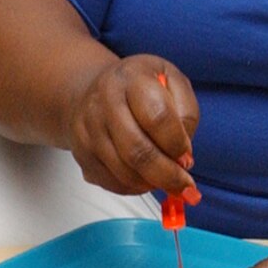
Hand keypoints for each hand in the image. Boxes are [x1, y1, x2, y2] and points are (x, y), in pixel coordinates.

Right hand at [64, 55, 197, 196]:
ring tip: (164, 178)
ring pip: (123, 172)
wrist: (93, 88)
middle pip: (137, 151)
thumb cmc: (139, 86)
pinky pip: (110, 182)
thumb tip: (183, 155)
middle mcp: (103, 103)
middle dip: (167, 175)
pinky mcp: (80, 153)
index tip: (187, 156)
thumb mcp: (172, 81)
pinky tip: (144, 177)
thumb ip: (186, 113)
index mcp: (132, 79)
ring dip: (151, 183)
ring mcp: (87, 130)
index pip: (158, 118)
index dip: (177, 144)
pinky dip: (133, 188)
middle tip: (184, 185)